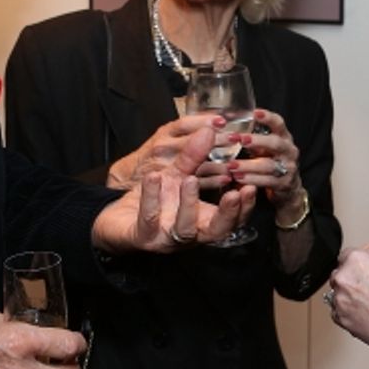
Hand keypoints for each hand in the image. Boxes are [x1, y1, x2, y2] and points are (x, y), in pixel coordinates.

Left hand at [91, 126, 255, 251]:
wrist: (117, 219)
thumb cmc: (153, 200)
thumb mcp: (176, 175)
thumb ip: (193, 157)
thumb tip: (210, 130)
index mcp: (201, 221)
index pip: (231, 220)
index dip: (244, 208)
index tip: (251, 188)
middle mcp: (188, 234)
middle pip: (217, 231)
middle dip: (227, 213)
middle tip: (234, 194)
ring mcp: (166, 238)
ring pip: (184, 229)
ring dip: (189, 203)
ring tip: (189, 179)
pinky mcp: (142, 237)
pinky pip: (149, 218)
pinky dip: (152, 197)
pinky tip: (154, 177)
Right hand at [106, 114, 229, 190]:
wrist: (128, 176)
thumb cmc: (153, 154)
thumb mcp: (167, 136)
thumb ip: (189, 130)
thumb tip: (218, 120)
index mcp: (165, 133)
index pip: (183, 124)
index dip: (203, 121)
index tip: (222, 120)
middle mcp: (163, 148)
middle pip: (190, 143)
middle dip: (215, 141)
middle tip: (236, 139)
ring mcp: (164, 168)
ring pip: (193, 165)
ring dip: (216, 164)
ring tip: (235, 163)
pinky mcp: (168, 186)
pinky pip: (191, 184)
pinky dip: (210, 182)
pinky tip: (225, 179)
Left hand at [227, 109, 303, 212]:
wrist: (288, 185)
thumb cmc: (269, 159)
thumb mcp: (263, 145)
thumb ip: (251, 135)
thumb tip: (225, 121)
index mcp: (283, 136)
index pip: (278, 123)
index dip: (267, 117)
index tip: (254, 113)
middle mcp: (288, 150)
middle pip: (275, 143)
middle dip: (257, 141)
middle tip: (240, 139)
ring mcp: (289, 167)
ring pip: (268, 165)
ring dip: (248, 165)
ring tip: (231, 165)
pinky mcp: (284, 183)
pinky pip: (267, 181)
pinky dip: (252, 179)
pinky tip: (238, 178)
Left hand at [327, 247, 368, 355]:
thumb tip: (364, 271)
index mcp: (357, 259)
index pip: (345, 257)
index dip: (354, 266)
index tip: (359, 273)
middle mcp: (345, 277)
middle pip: (339, 275)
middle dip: (349, 282)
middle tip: (366, 291)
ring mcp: (341, 298)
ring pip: (337, 295)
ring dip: (347, 298)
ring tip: (368, 306)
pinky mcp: (340, 318)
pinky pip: (337, 313)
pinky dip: (347, 314)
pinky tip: (364, 315)